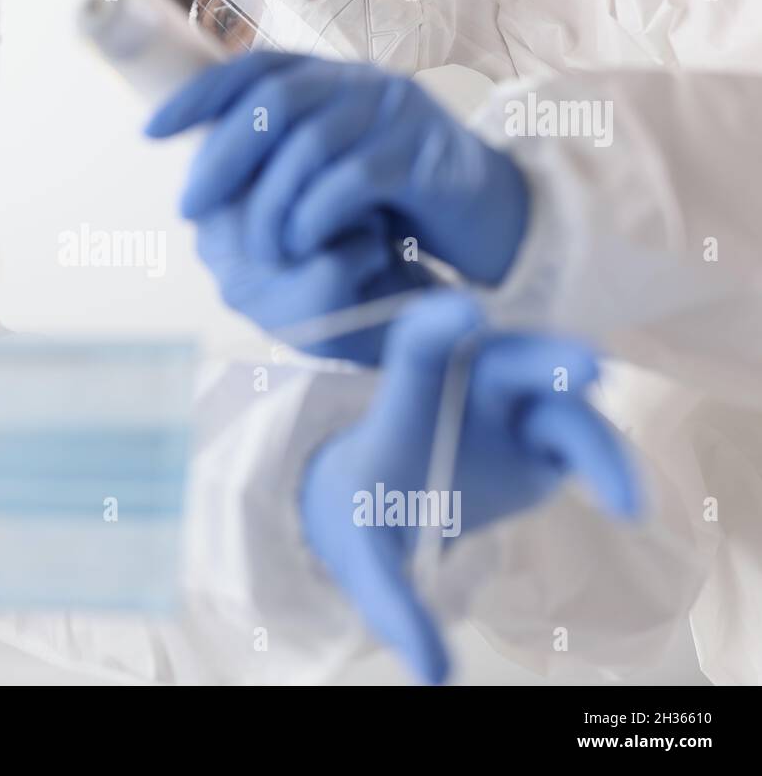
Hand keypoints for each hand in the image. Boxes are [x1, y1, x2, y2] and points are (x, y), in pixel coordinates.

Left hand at [147, 53, 529, 360]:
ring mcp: (399, 114)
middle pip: (274, 101)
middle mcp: (363, 84)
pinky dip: (316, 216)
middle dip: (221, 156)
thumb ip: (282, 159)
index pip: (254, 69)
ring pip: (310, 144)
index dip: (197, 97)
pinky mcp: (427, 157)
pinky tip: (303, 246)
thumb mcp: (333, 171)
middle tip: (191, 208)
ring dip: (269, 203)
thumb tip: (204, 176)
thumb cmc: (399, 202)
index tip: (150, 133)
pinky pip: (354, 180)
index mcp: (333, 80)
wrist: (494, 221)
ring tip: (258, 249)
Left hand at [299, 292, 639, 683]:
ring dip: (591, 435)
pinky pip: (581, 443)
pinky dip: (606, 467)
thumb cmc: (363, 510)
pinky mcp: (545, 443)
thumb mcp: (363, 557)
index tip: (459, 312)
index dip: (436, 328)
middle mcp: (466, 391)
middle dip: (546, 360)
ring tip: (620, 495)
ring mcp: (512, 412)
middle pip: (507, 359)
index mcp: (407, 400)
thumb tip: (432, 673)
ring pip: (559, 404)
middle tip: (585, 366)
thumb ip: (392, 604)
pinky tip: (623, 501)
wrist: (380, 503)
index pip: (417, 352)